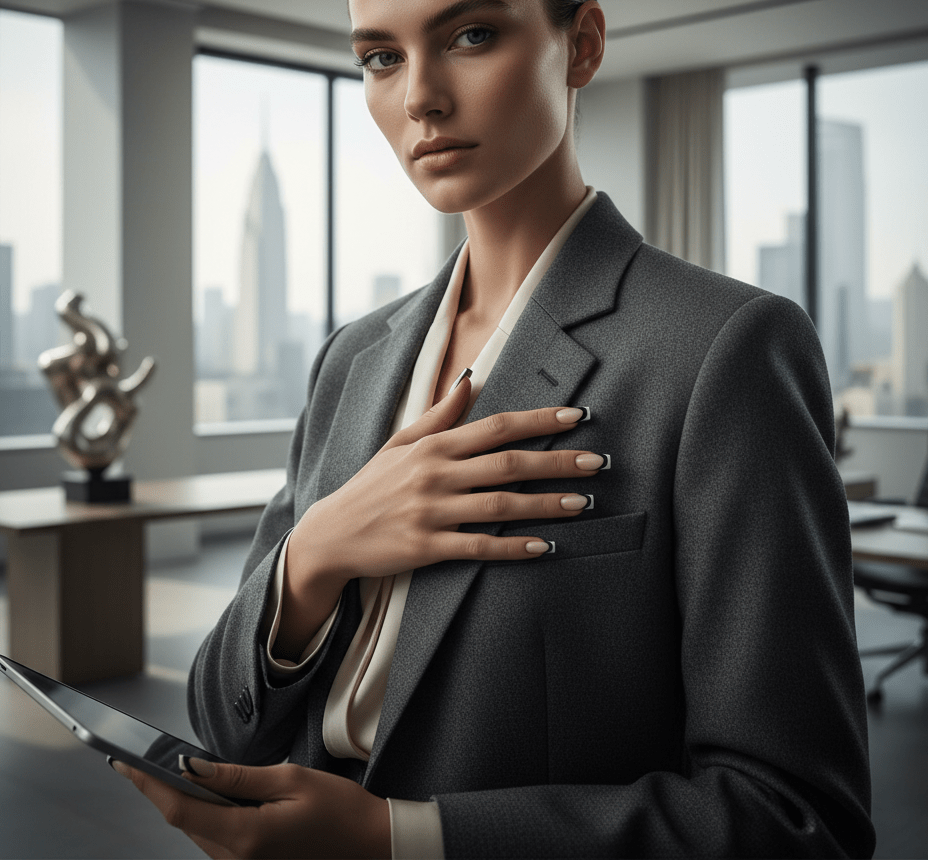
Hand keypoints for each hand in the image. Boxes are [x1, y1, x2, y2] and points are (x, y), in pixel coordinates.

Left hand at [112, 757, 389, 858]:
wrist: (371, 845)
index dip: (148, 784)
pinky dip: (202, 814)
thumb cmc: (338, 808)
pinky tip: (202, 792)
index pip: (181, 809)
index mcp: (245, 837)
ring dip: (180, 802)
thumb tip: (192, 766)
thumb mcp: (291, 780)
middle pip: (184, 823)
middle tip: (134, 759)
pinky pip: (215, 839)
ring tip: (160, 770)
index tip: (123, 761)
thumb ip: (238, 776)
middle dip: (158, 790)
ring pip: (197, 832)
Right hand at [276, 379, 600, 655]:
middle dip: (556, 462)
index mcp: (433, 446)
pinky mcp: (426, 547)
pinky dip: (512, 547)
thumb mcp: (400, 443)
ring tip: (583, 503)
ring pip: (499, 506)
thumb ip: (439, 415)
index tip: (577, 416)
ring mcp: (430, 512)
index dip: (539, 420)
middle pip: (507, 464)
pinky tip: (543, 546)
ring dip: (545, 505)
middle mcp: (434, 475)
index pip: (496, 426)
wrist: (330, 535)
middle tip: (597, 462)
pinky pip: (478, 547)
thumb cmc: (370, 485)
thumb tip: (470, 381)